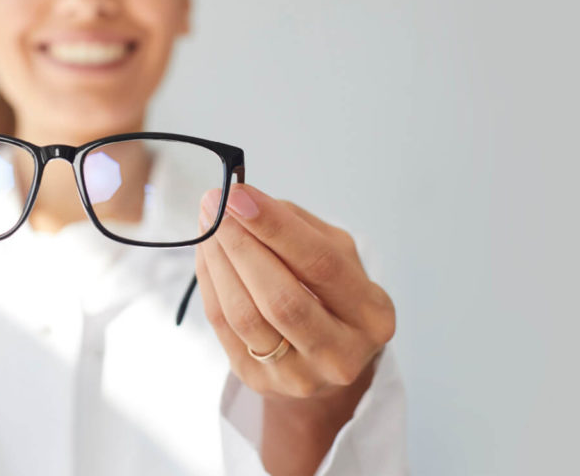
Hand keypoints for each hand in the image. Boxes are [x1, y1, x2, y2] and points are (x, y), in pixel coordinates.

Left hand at [195, 183, 394, 399]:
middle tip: (216, 205)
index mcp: (372, 315)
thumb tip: (248, 202)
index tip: (240, 195)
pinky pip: (224, 329)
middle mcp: (341, 354)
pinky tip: (207, 254)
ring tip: (208, 225)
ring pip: (246, 316)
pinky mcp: (259, 383)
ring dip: (219, 263)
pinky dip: (211, 285)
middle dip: (241, 244)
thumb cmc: (333, 296)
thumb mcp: (339, 257)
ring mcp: (299, 377)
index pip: (321, 264)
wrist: (327, 360)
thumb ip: (300, 227)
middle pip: (282, 297)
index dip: (276, 227)